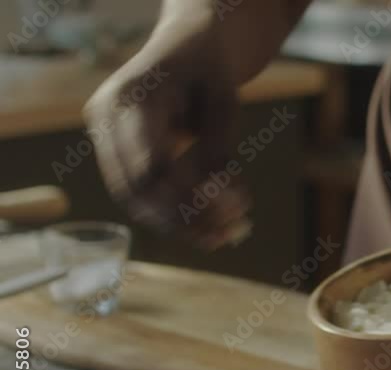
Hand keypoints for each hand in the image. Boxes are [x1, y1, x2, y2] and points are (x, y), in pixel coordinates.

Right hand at [83, 18, 248, 249]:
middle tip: (225, 236)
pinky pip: (137, 193)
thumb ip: (219, 150)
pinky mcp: (114, 153)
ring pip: (132, 198)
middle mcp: (106, 117)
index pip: (150, 164)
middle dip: (182, 218)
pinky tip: (206, 230)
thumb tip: (220, 203)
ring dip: (177, 225)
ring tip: (220, 239)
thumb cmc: (208, 72)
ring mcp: (104, 135)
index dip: (187, 197)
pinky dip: (171, 215)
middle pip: (135, 187)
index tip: (227, 214)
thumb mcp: (224, 104)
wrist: (187, 49)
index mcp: (130, 97)